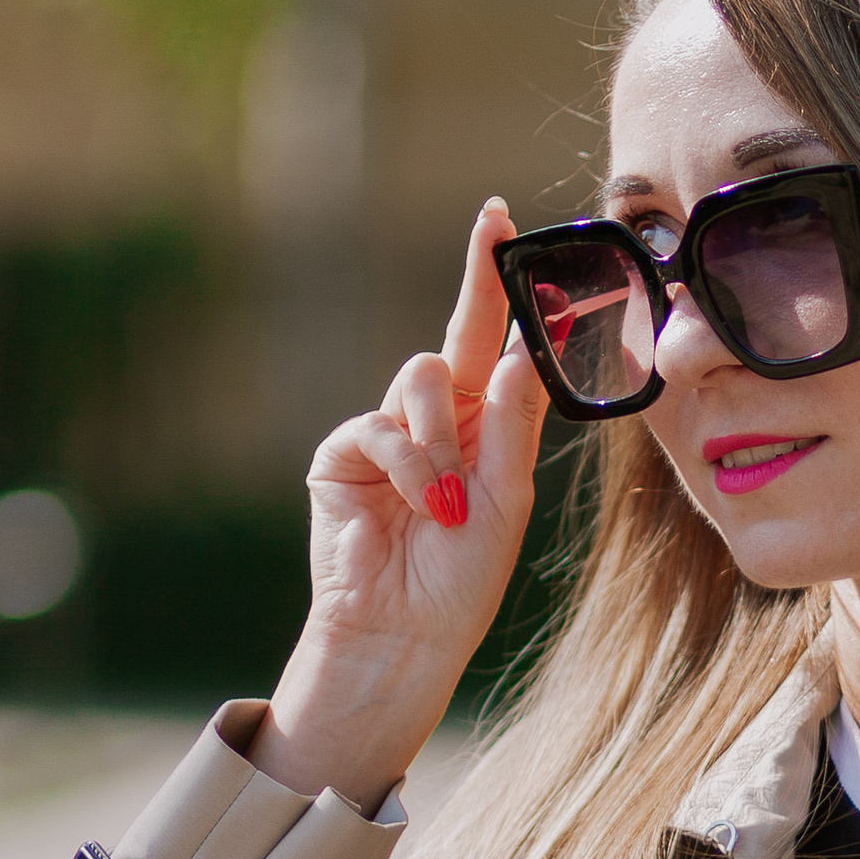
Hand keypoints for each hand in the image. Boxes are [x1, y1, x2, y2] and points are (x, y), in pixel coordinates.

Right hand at [249, 200, 550, 810]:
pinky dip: (409, 465)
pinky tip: (421, 504)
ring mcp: (386, 433)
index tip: (502, 222)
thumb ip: (510, 429)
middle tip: (492, 230)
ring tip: (446, 497)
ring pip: (419, 378)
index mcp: (481, 428)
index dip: (497, 288)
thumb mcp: (504, 501)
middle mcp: (435, 420)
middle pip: (455, 334)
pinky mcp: (344, 454)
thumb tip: (515, 355)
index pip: (493, 346)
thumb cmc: (460, 582)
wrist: (404, 636)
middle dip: (475, 281)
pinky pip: (381, 427)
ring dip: (441, 435)